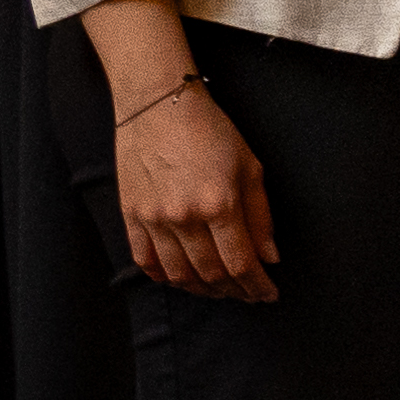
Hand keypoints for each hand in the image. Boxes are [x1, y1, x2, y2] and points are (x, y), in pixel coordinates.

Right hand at [117, 77, 281, 302]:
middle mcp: (185, 218)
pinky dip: (164, 277)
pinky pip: (145, 260)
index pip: (241, 264)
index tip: (268, 294)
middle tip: (247, 294)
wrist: (158, 105)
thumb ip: (260, 216)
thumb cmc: (210, 130)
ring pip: (178, 274)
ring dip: (202, 290)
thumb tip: (269, 257)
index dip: (257, 286)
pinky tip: (179, 279)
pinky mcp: (131, 215)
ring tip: (218, 291)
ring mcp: (154, 219)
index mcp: (219, 204)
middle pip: (211, 274)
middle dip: (234, 291)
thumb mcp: (249, 166)